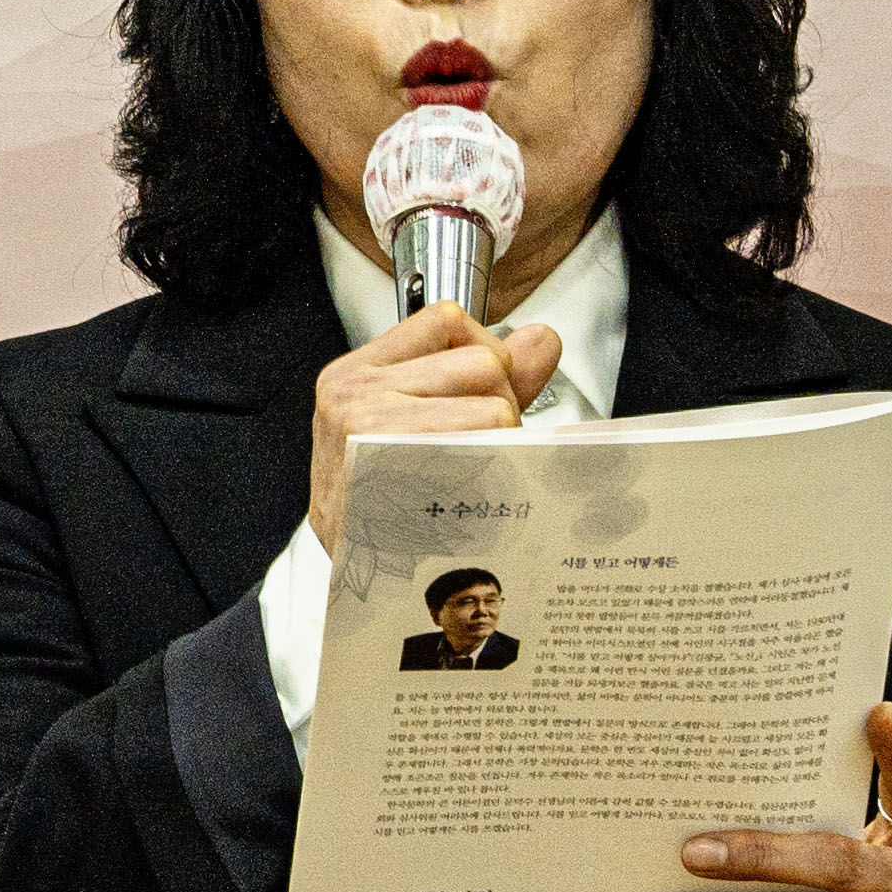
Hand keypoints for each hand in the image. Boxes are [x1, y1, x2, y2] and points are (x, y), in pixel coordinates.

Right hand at [303, 304, 564, 555]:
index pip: (447, 321)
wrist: (351, 570)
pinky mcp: (399, 461)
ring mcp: (371, 425)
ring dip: (501, 442)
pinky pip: (487, 440)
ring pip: (494, 404)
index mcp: (356, 373)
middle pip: (483, 362)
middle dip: (498, 403)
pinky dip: (496, 465)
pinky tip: (473, 488)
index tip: (473, 395)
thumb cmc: (382, 500)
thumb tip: (540, 340)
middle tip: (475, 448)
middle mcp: (355, 392)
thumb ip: (487, 377)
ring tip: (472, 472)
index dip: (480, 354)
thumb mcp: (419, 421)